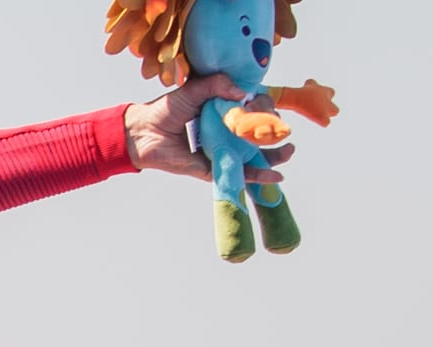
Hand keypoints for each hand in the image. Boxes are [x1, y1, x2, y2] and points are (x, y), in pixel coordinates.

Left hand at [122, 71, 290, 184]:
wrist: (143, 131)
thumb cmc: (166, 109)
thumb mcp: (194, 89)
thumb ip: (217, 84)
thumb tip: (243, 92)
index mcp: (226, 111)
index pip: (255, 110)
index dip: (264, 108)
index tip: (264, 105)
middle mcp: (228, 132)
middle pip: (260, 135)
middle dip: (274, 132)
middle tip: (281, 130)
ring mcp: (222, 151)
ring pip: (255, 157)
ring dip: (275, 156)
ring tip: (288, 152)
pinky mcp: (214, 169)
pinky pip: (239, 174)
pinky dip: (257, 176)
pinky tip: (275, 175)